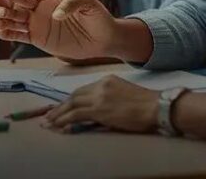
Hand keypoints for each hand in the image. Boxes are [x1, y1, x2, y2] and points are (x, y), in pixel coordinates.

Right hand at [0, 0, 116, 59]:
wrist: (102, 39)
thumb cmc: (98, 17)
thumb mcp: (89, 4)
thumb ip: (72, 4)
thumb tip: (55, 15)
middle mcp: (41, 9)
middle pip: (17, 3)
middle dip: (5, 1)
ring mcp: (38, 24)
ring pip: (15, 19)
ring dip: (4, 18)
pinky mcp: (38, 39)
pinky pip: (20, 36)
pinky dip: (9, 34)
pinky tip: (1, 32)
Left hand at [44, 75, 158, 133]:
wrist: (156, 107)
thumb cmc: (147, 105)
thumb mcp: (125, 94)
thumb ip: (109, 98)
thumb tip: (96, 112)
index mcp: (107, 80)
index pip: (83, 89)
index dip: (71, 99)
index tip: (62, 107)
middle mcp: (101, 85)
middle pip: (75, 95)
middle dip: (60, 106)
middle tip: (49, 115)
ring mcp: (99, 96)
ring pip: (72, 103)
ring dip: (58, 114)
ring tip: (49, 122)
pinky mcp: (99, 109)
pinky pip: (76, 114)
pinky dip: (64, 119)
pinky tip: (58, 125)